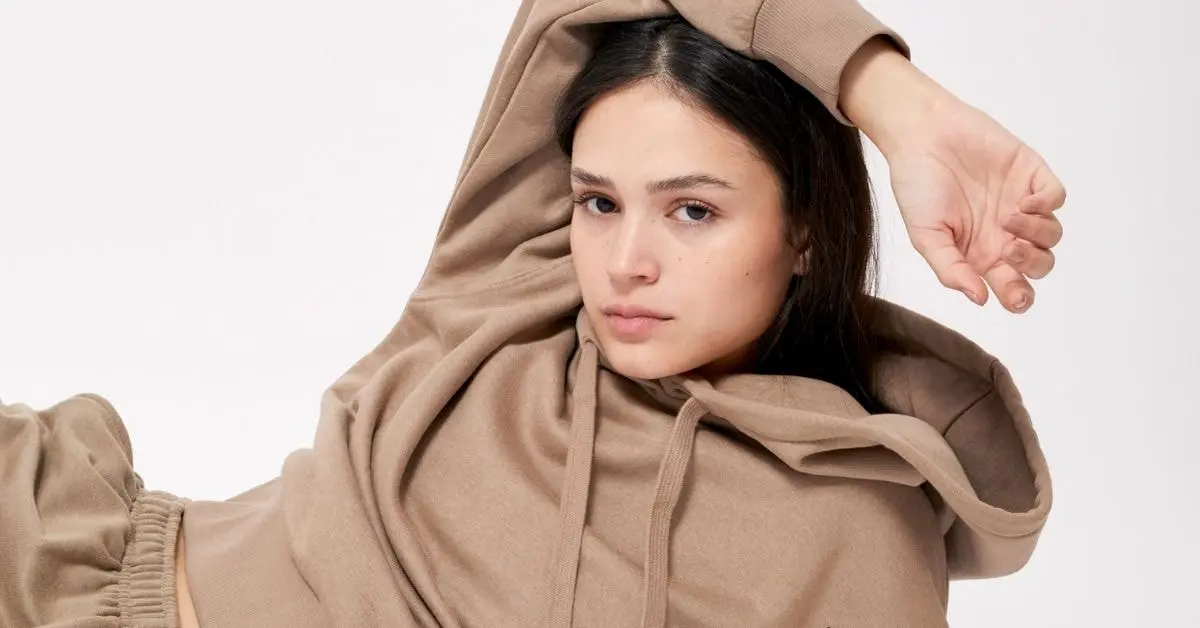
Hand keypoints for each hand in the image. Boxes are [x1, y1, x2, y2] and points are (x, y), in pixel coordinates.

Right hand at [841, 39, 1065, 312]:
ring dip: (1036, 233)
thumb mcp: (925, 236)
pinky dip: (1047, 204)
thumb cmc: (917, 185)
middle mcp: (1004, 233)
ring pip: (1053, 235)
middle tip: (1008, 250)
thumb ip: (951, 270)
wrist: (922, 134)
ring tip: (1007, 217)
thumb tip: (980, 299)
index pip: (1012, 286)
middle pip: (1040, 264)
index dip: (1020, 298)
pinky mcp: (1031, 174)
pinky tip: (1022, 201)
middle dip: (1030, 264)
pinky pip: (1056, 198)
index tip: (1015, 297)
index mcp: (980, 253)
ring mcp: (1020, 203)